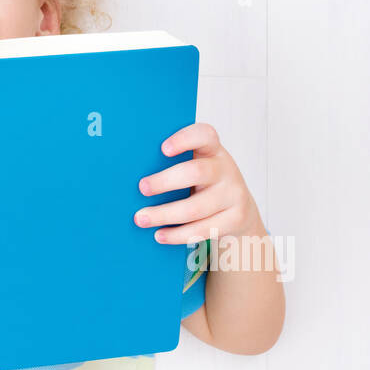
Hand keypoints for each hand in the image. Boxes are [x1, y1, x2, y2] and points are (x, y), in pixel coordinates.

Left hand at [133, 123, 259, 243]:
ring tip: (141, 218)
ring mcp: (234, 193)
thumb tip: (129, 175)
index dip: (184, 139)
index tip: (163, 149)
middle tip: (142, 189)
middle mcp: (226, 168)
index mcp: (212, 149)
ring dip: (164, 214)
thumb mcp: (196, 167)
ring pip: (195, 207)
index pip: (204, 135)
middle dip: (164, 181)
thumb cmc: (204, 184)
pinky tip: (160, 235)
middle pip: (195, 172)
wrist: (240, 211)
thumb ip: (174, 165)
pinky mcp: (237, 218)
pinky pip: (203, 229)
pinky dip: (178, 234)